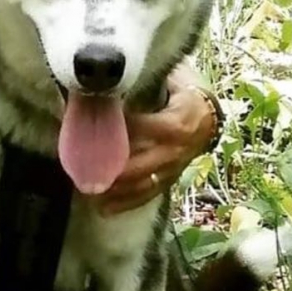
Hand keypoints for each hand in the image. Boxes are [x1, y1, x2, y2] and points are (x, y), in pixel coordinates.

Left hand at [96, 84, 215, 215]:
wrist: (206, 120)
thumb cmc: (180, 97)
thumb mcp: (170, 84)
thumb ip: (146, 83)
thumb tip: (109, 82)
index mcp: (179, 121)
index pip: (148, 127)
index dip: (122, 130)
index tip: (94, 128)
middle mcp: (178, 149)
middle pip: (143, 162)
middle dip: (113, 169)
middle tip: (85, 169)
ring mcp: (174, 169)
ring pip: (143, 183)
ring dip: (115, 190)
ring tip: (89, 191)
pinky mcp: (169, 181)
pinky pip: (147, 196)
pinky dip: (124, 203)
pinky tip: (102, 208)